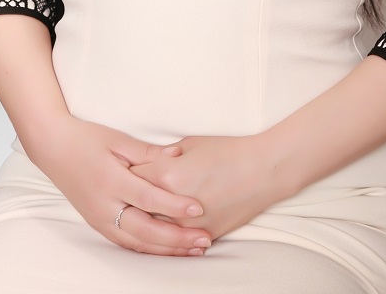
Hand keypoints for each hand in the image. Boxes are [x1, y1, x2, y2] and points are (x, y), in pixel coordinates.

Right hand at [29, 115, 213, 255]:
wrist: (53, 147)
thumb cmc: (87, 139)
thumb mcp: (118, 139)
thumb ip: (148, 152)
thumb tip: (178, 156)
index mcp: (111, 181)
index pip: (148, 199)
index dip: (175, 206)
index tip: (199, 209)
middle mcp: (104, 206)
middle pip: (145, 230)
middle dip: (177, 239)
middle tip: (204, 240)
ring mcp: (99, 219)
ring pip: (137, 243)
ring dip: (166, 249)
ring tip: (193, 250)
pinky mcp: (97, 224)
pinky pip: (126, 243)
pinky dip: (149, 249)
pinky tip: (167, 250)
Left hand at [129, 134, 281, 241]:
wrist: (262, 171)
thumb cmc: (228, 151)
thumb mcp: (192, 144)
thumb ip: (166, 155)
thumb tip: (154, 161)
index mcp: (166, 174)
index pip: (133, 175)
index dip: (127, 171)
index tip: (123, 168)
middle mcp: (171, 203)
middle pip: (137, 205)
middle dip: (131, 197)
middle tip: (127, 192)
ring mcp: (186, 224)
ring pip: (153, 229)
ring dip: (146, 221)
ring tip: (139, 214)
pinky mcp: (202, 235)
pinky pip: (176, 241)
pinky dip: (167, 236)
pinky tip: (161, 231)